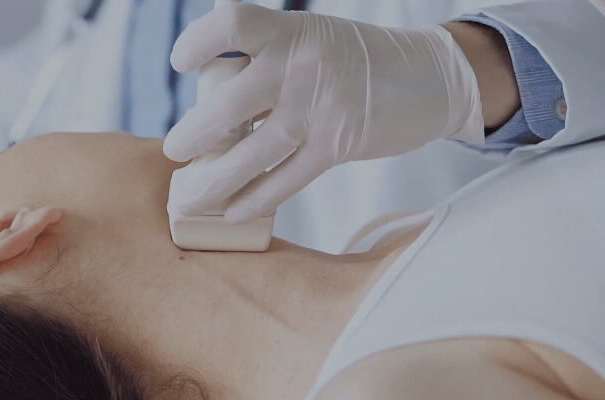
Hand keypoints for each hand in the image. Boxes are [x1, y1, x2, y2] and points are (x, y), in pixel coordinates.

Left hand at [163, 3, 484, 221]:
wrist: (429, 77)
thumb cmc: (353, 58)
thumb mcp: (309, 35)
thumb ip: (262, 48)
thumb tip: (210, 60)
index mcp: (289, 31)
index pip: (230, 25)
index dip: (198, 43)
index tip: (181, 63)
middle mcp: (302, 66)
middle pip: (227, 104)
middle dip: (192, 135)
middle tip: (174, 150)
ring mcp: (320, 109)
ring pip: (250, 154)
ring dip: (211, 181)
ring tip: (188, 195)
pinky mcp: (337, 146)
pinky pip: (284, 181)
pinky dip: (253, 200)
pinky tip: (231, 210)